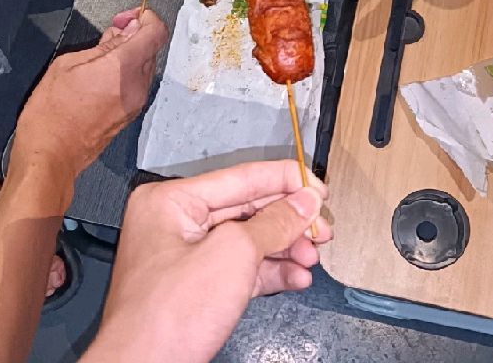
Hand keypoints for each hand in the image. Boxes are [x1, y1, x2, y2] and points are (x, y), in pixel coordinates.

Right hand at [10, 8, 166, 180]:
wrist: (50, 154)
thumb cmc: (51, 114)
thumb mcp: (68, 64)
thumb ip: (103, 44)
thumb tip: (124, 31)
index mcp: (123, 68)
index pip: (156, 31)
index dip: (146, 17)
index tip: (131, 15)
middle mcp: (137, 86)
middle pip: (152, 47)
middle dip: (135, 34)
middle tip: (111, 32)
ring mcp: (136, 102)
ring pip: (146, 65)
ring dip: (131, 54)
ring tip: (101, 56)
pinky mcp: (131, 114)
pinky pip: (138, 83)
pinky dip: (127, 72)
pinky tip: (103, 74)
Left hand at [90, 161, 330, 362]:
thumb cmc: (169, 315)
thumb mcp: (232, 255)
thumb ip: (274, 223)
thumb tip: (305, 202)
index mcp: (171, 200)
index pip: (240, 178)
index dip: (284, 180)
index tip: (318, 187)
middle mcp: (175, 221)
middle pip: (246, 208)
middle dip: (288, 221)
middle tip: (323, 228)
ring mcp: (185, 256)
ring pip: (247, 241)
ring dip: (285, 249)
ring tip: (312, 258)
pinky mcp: (196, 288)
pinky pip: (240, 269)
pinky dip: (269, 273)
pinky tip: (297, 278)